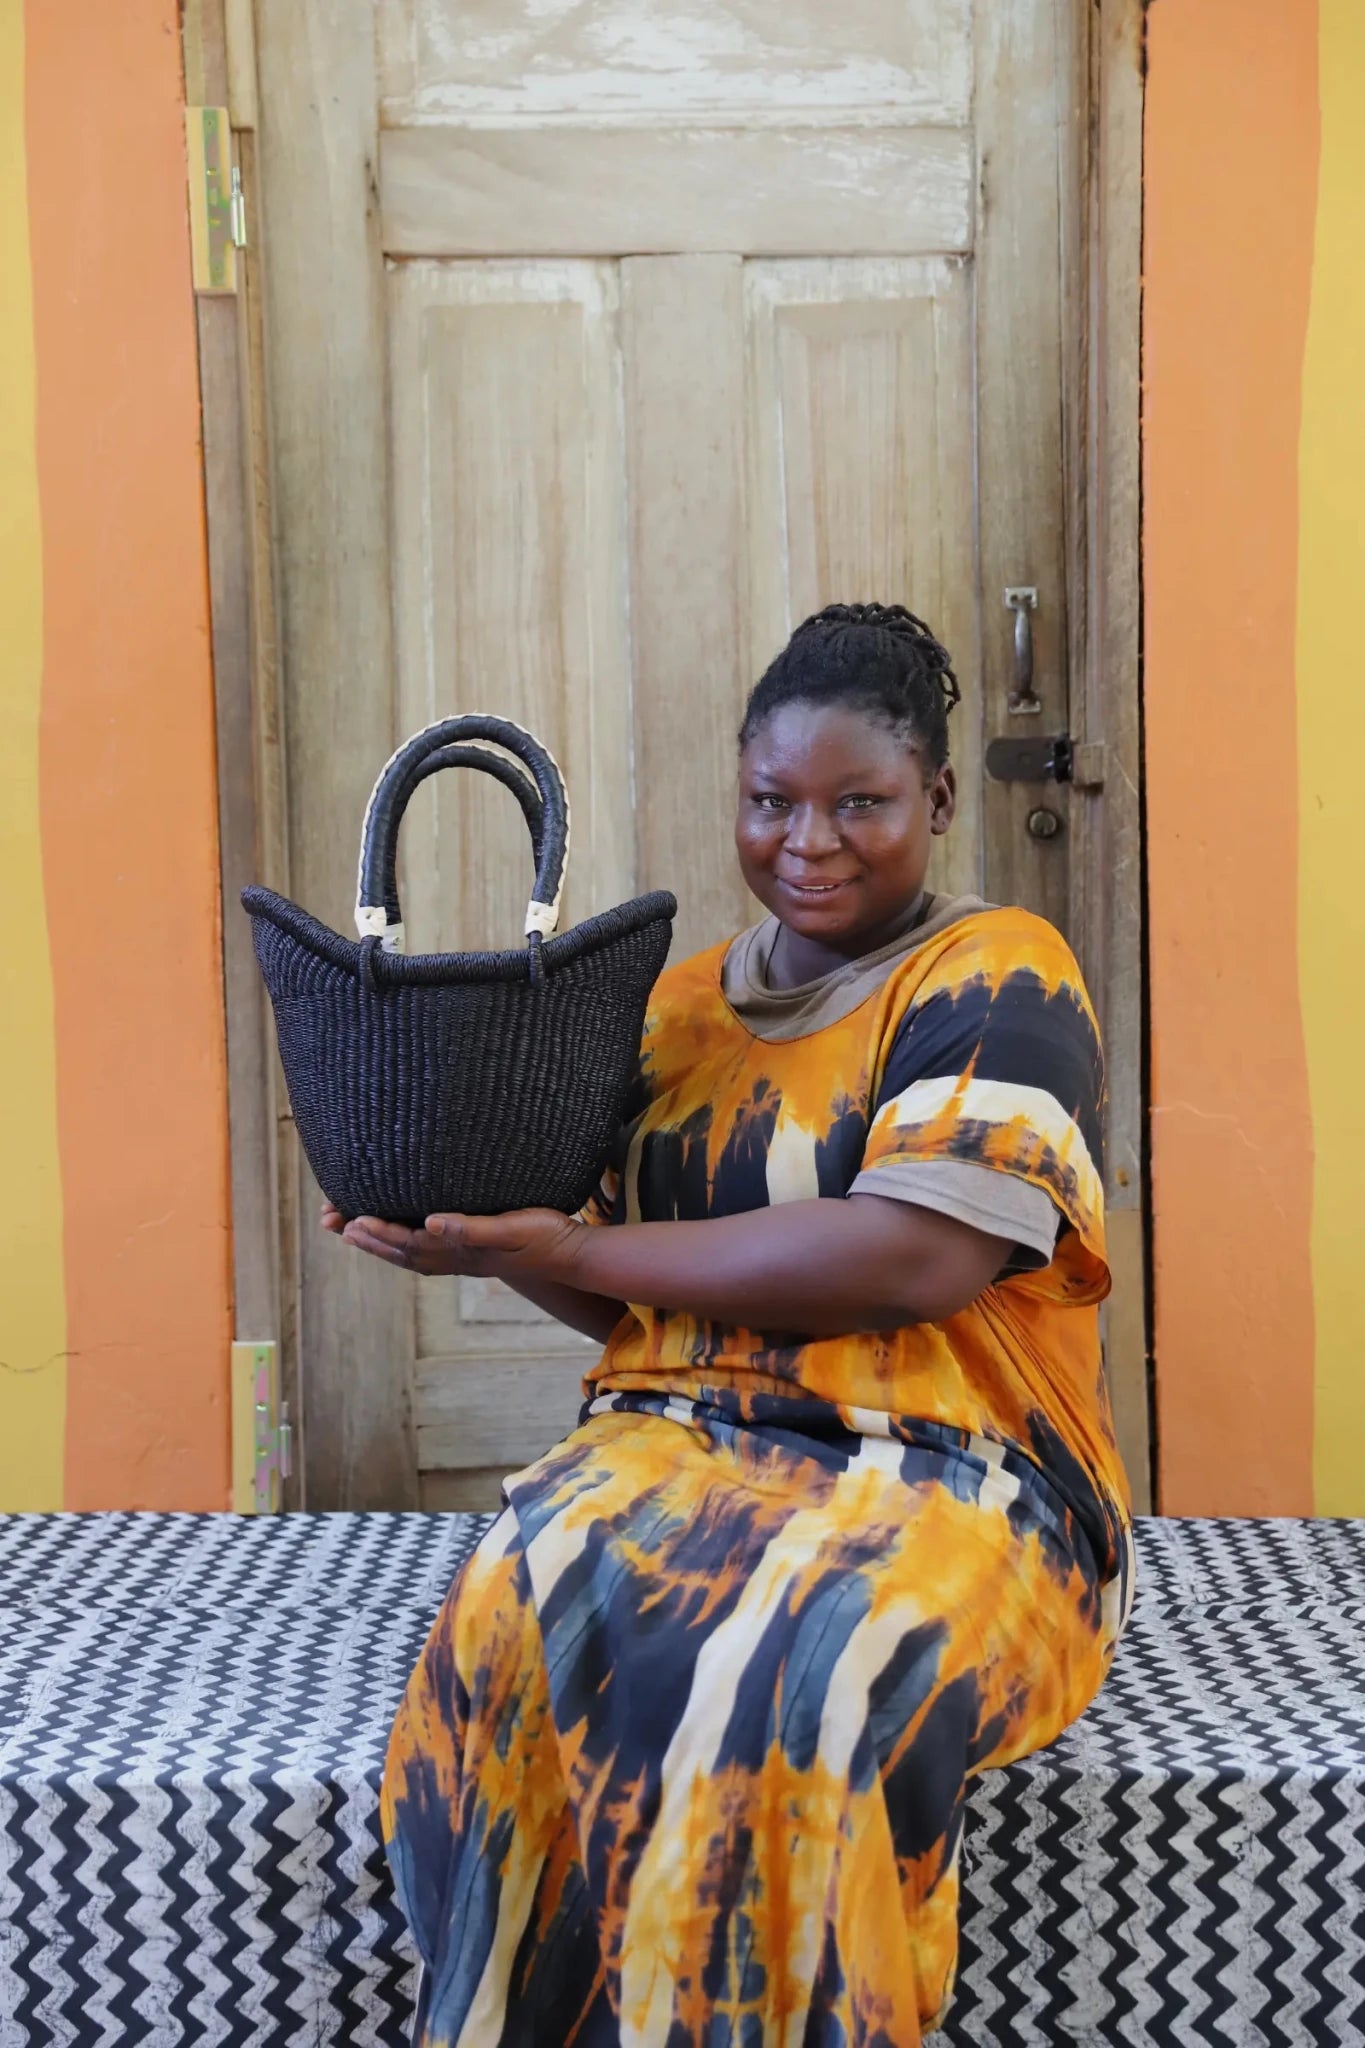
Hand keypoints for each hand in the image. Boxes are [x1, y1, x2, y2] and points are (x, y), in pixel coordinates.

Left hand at [321, 1200, 583, 1279]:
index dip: (379, 1232)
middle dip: (367, 1237)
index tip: (350, 1221)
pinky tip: (402, 1234)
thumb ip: (471, 1228)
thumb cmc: (546, 1236)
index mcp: (461, 1251)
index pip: (409, 1242)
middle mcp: (457, 1258)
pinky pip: (427, 1250)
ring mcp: (464, 1258)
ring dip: (379, 1242)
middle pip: (401, 1250)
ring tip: (351, 1229)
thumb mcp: (512, 1227)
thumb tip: (430, 1223)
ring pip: (410, 1252)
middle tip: (332, 1222)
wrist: (572, 1256)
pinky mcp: (474, 1251)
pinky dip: (405, 1244)